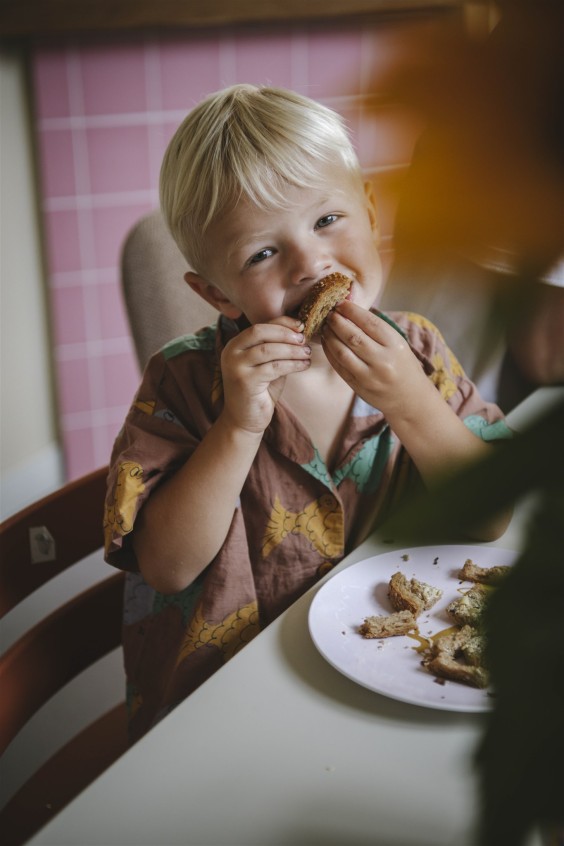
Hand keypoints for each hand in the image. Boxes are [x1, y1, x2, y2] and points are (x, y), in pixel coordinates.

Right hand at [221, 316, 310, 433]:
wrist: (245, 420)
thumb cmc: (259, 391)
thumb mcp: (267, 365)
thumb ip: (276, 349)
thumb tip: (300, 331)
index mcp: (235, 345)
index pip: (259, 326)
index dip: (281, 323)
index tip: (301, 326)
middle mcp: (231, 353)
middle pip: (260, 332)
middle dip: (285, 334)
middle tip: (304, 340)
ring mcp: (235, 367)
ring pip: (268, 349)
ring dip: (292, 350)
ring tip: (307, 353)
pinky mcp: (245, 382)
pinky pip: (274, 367)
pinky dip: (292, 364)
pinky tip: (304, 365)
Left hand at [321, 301, 430, 422]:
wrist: (410, 398)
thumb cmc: (403, 366)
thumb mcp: (398, 344)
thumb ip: (376, 329)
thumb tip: (350, 309)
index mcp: (395, 345)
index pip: (369, 322)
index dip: (351, 311)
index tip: (341, 303)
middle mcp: (382, 361)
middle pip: (353, 336)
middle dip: (337, 322)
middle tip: (329, 313)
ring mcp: (369, 376)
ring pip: (342, 351)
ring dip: (330, 336)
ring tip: (326, 327)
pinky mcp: (358, 386)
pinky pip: (338, 366)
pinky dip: (330, 351)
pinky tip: (327, 342)